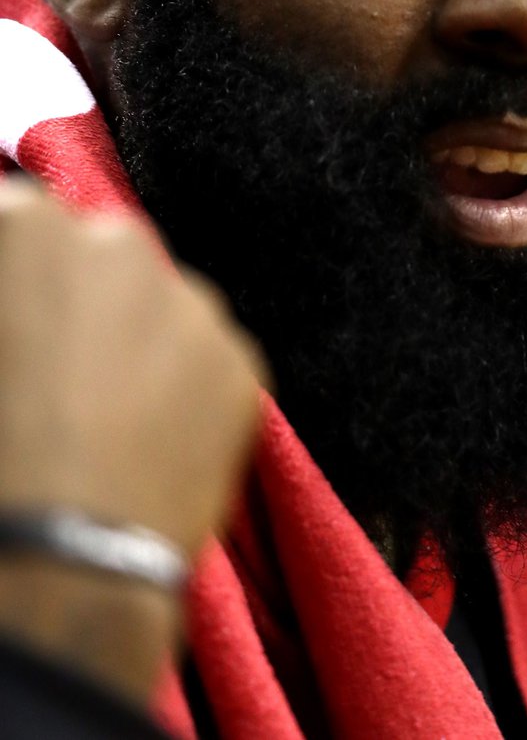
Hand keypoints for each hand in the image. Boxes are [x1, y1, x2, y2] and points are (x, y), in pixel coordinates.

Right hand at [0, 179, 266, 704]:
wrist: (60, 565)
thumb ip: (12, 297)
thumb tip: (23, 313)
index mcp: (32, 230)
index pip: (24, 221)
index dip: (21, 276)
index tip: (22, 322)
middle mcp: (120, 245)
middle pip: (102, 258)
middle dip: (85, 300)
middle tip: (61, 374)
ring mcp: (194, 301)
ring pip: (163, 309)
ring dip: (142, 341)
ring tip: (110, 421)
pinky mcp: (243, 360)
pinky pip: (209, 361)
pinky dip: (188, 391)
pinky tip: (154, 446)